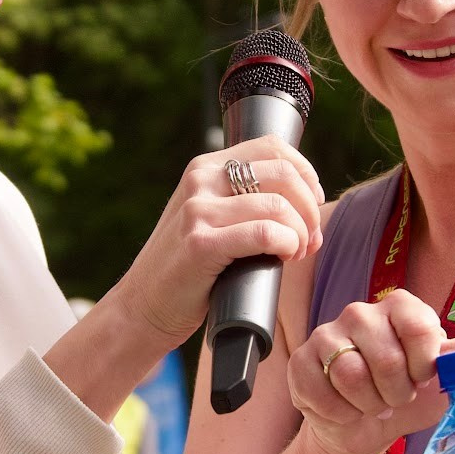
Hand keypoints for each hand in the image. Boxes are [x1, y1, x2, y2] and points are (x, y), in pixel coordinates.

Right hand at [103, 137, 323, 346]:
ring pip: (279, 206)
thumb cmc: (188, 269)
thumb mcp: (210, 218)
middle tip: (309, 240)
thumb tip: (309, 203)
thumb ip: (244, 200)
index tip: (312, 206)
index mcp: (205, 167)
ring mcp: (197, 210)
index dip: (306, 175)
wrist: (142, 307)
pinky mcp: (200, 243)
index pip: (273, 146)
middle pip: (284, 173)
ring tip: (295, 254)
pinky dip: (287, 245)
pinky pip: (265, 234)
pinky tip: (284, 257)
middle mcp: (200, 179)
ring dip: (301, 233)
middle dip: (310, 209)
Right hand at [289, 281, 454, 453]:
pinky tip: (344, 408)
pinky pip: (322, 390)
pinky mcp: (300, 362)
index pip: (418, 327)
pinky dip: (339, 412)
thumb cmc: (412, 397)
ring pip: (349, 374)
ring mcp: (326, 335)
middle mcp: (361, 312)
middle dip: (395, 392)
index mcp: (401, 308)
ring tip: (370, 403)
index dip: (423, 364)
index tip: (424, 376)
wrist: (363, 432)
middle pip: (384, 358)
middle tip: (395, 396)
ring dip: (367, 404)